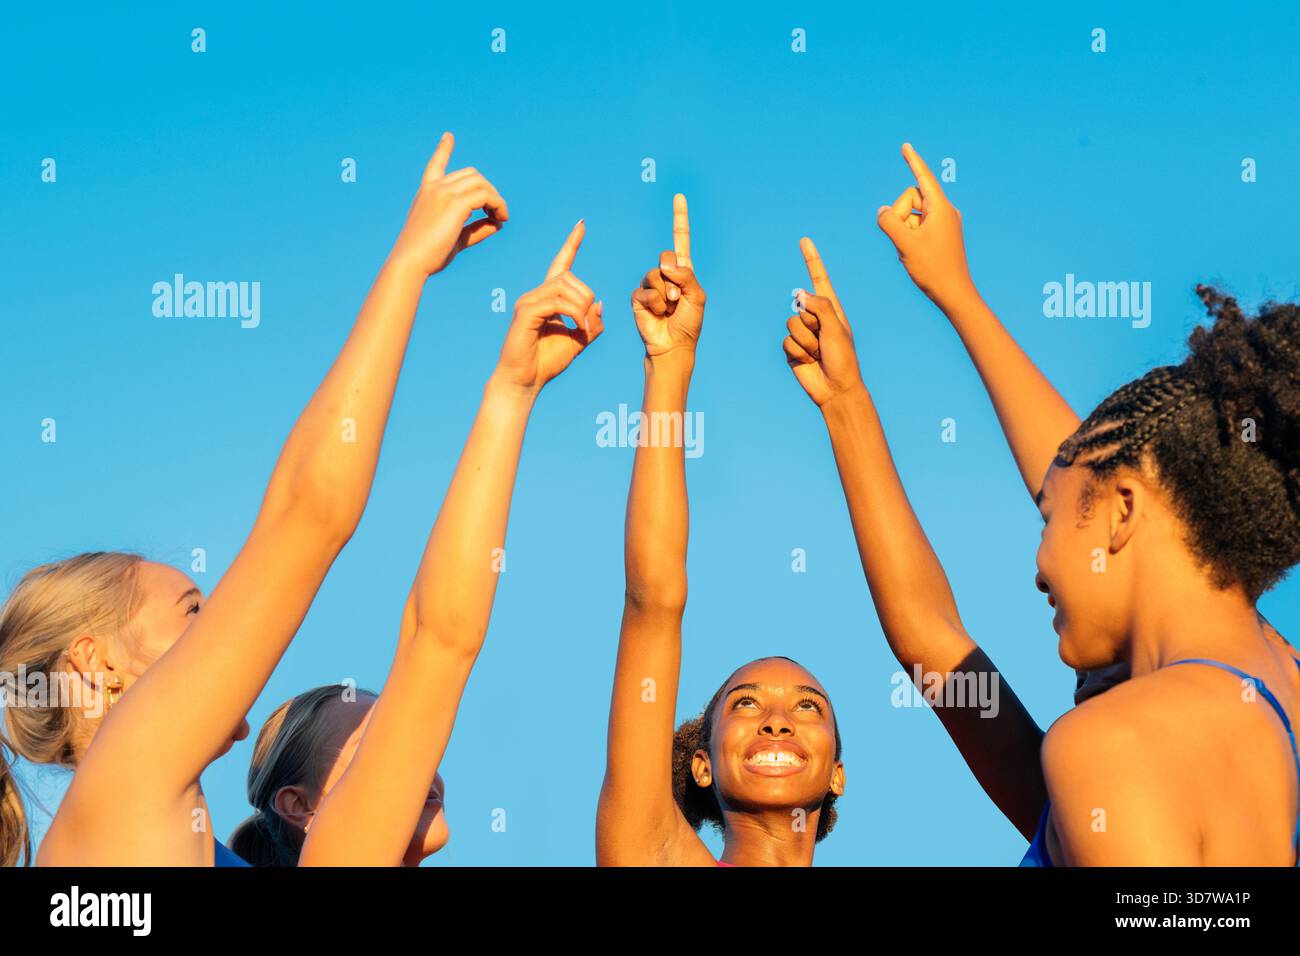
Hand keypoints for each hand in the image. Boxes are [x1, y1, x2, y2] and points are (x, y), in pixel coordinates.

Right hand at [388, 132, 508, 276]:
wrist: (411, 263)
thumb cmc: (429, 256)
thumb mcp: (454, 239)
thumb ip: (475, 229)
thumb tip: (498, 222)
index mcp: (427, 193)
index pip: (436, 165)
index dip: (443, 149)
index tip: (448, 136)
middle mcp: (434, 188)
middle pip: (472, 174)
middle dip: (489, 190)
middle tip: (497, 213)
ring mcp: (443, 193)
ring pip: (481, 182)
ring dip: (496, 198)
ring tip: (500, 217)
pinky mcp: (454, 204)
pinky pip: (485, 196)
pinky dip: (498, 205)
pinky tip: (500, 219)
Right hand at [494, 221, 603, 390]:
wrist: (525, 381)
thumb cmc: (548, 362)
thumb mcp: (579, 340)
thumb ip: (591, 323)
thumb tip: (600, 303)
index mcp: (547, 298)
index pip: (560, 264)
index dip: (571, 244)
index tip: (582, 224)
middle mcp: (535, 295)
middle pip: (569, 277)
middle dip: (587, 298)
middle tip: (590, 326)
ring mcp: (528, 302)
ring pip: (564, 286)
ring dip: (582, 307)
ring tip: (585, 330)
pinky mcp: (526, 313)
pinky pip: (557, 302)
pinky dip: (574, 314)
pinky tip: (579, 329)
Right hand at [630, 194, 705, 358]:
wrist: (673, 345)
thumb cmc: (689, 323)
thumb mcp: (697, 296)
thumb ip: (686, 276)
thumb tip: (666, 264)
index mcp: (683, 270)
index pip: (680, 239)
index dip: (679, 218)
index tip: (679, 196)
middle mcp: (665, 273)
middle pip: (666, 256)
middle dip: (674, 277)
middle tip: (678, 298)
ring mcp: (650, 284)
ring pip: (655, 275)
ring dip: (666, 295)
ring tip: (670, 308)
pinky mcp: (638, 296)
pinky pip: (645, 291)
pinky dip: (655, 304)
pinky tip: (658, 313)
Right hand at [783, 238, 863, 407]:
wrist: (835, 388)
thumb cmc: (843, 358)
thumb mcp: (837, 328)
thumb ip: (820, 307)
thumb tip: (799, 294)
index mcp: (831, 309)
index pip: (819, 279)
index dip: (811, 260)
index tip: (804, 240)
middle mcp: (815, 317)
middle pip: (800, 306)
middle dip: (811, 324)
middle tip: (825, 342)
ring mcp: (803, 333)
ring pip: (791, 324)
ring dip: (805, 341)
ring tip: (818, 353)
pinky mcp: (792, 348)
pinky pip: (786, 341)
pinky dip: (798, 351)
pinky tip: (808, 361)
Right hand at [876, 143, 975, 308]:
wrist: (953, 292)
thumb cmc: (933, 268)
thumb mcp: (904, 244)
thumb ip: (888, 222)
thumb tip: (882, 211)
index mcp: (940, 208)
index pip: (923, 177)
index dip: (912, 161)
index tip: (905, 146)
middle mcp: (945, 211)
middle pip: (911, 199)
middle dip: (900, 214)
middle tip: (902, 239)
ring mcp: (944, 223)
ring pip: (912, 214)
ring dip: (904, 229)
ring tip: (910, 251)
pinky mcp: (942, 235)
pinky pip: (918, 227)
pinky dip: (910, 237)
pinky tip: (914, 255)